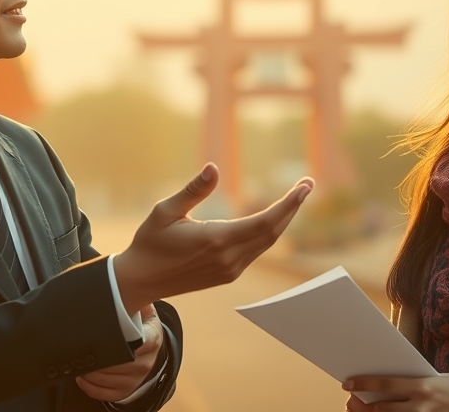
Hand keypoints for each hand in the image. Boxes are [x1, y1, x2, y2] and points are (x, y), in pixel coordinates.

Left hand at [76, 304, 163, 401]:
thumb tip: (121, 281)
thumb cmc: (141, 325)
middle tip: (81, 349)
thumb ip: (134, 297)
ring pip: (109, 380)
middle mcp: (147, 361)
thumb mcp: (143, 309)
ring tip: (79, 361)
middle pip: (120, 364)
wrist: (149, 346)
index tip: (105, 336)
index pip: (142, 341)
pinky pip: (105, 394)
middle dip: (99, 357)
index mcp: (153, 338)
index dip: (121, 340)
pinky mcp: (127, 390)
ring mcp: (137, 379)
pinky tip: (81, 376)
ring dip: (90, 372)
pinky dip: (90, 387)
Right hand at [113, 164, 313, 312]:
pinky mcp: (227, 275)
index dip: (289, 204)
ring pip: (266, 243)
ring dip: (283, 220)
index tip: (305, 186)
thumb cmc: (150, 242)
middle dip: (292, 208)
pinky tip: (273, 218)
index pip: (265, 222)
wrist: (141, 280)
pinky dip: (268, 233)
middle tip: (307, 185)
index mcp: (215, 239)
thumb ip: (193, 191)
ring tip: (295, 197)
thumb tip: (213, 167)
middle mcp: (228, 258)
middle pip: (272, 232)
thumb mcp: (165, 211)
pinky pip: (255, 251)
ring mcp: (230, 270)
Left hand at [343, 375, 448, 411]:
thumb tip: (386, 383)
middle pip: (383, 407)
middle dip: (363, 405)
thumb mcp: (433, 377)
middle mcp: (420, 404)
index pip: (386, 383)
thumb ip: (411, 382)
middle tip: (350, 400)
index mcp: (421, 386)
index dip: (365, 383)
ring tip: (361, 408)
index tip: (348, 383)